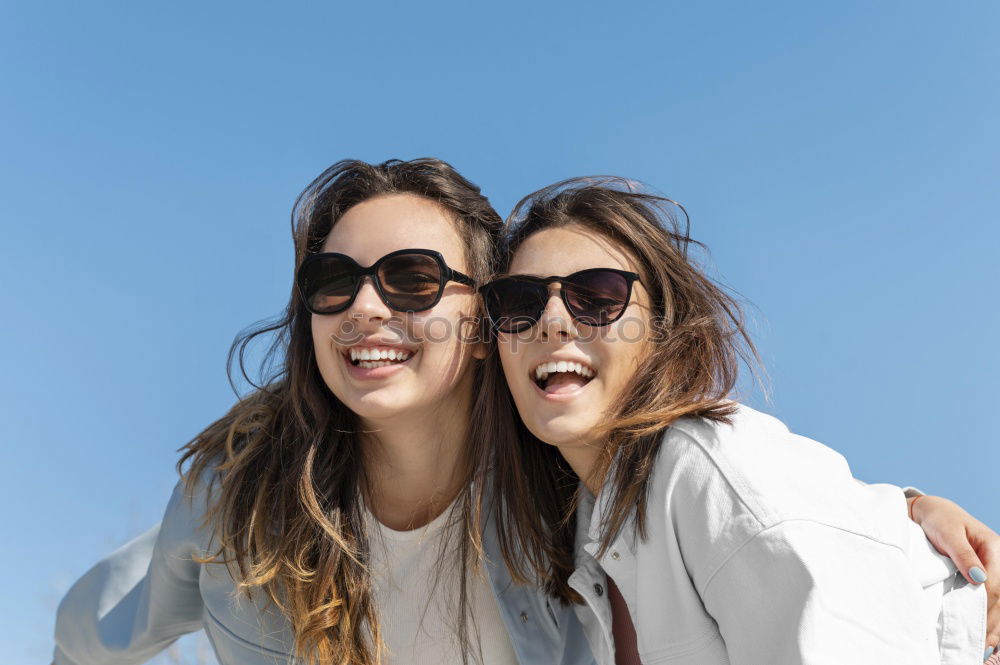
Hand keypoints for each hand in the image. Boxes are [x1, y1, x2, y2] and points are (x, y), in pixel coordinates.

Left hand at [908, 495, 998, 657]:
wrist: (931, 512)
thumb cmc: (938, 519)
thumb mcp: (947, 532)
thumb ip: (962, 554)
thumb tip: (978, 578)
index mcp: (994, 547)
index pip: (996, 584)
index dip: (986, 605)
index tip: (974, 624)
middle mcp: (999, 559)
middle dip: (990, 620)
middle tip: (979, 642)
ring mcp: (995, 568)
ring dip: (993, 624)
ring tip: (982, 644)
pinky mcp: (986, 575)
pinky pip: (994, 599)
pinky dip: (990, 617)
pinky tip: (986, 634)